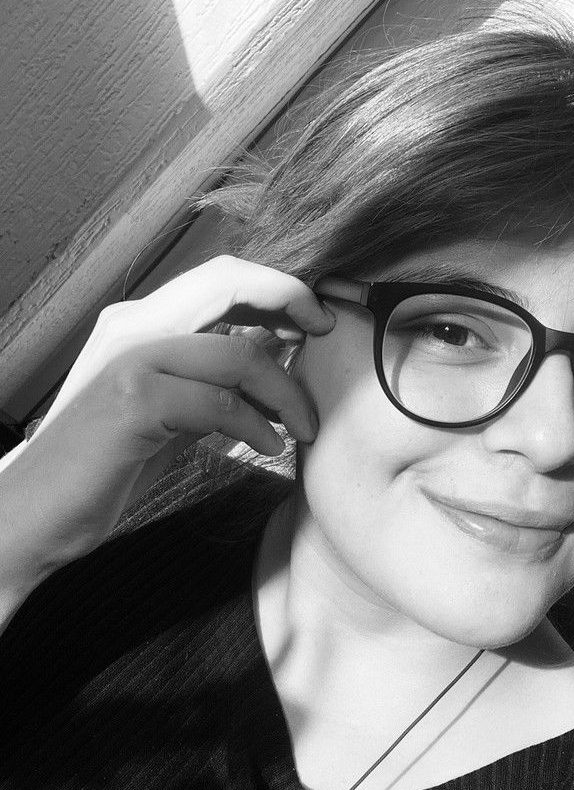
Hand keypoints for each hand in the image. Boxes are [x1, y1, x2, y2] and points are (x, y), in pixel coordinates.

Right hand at [1, 255, 334, 577]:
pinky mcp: (133, 403)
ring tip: (304, 427)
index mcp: (141, 323)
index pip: (220, 279)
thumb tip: (269, 358)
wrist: (28, 510)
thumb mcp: (165, 412)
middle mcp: (134, 326)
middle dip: (291, 300)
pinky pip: (219, 403)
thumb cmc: (99, 465)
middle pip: (228, 282)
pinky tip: (270, 448)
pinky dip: (258, 425)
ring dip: (286, 390)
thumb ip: (208, 381)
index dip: (277, 288)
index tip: (316, 319)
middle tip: (327, 333)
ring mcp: (132, 360)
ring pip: (236, 351)